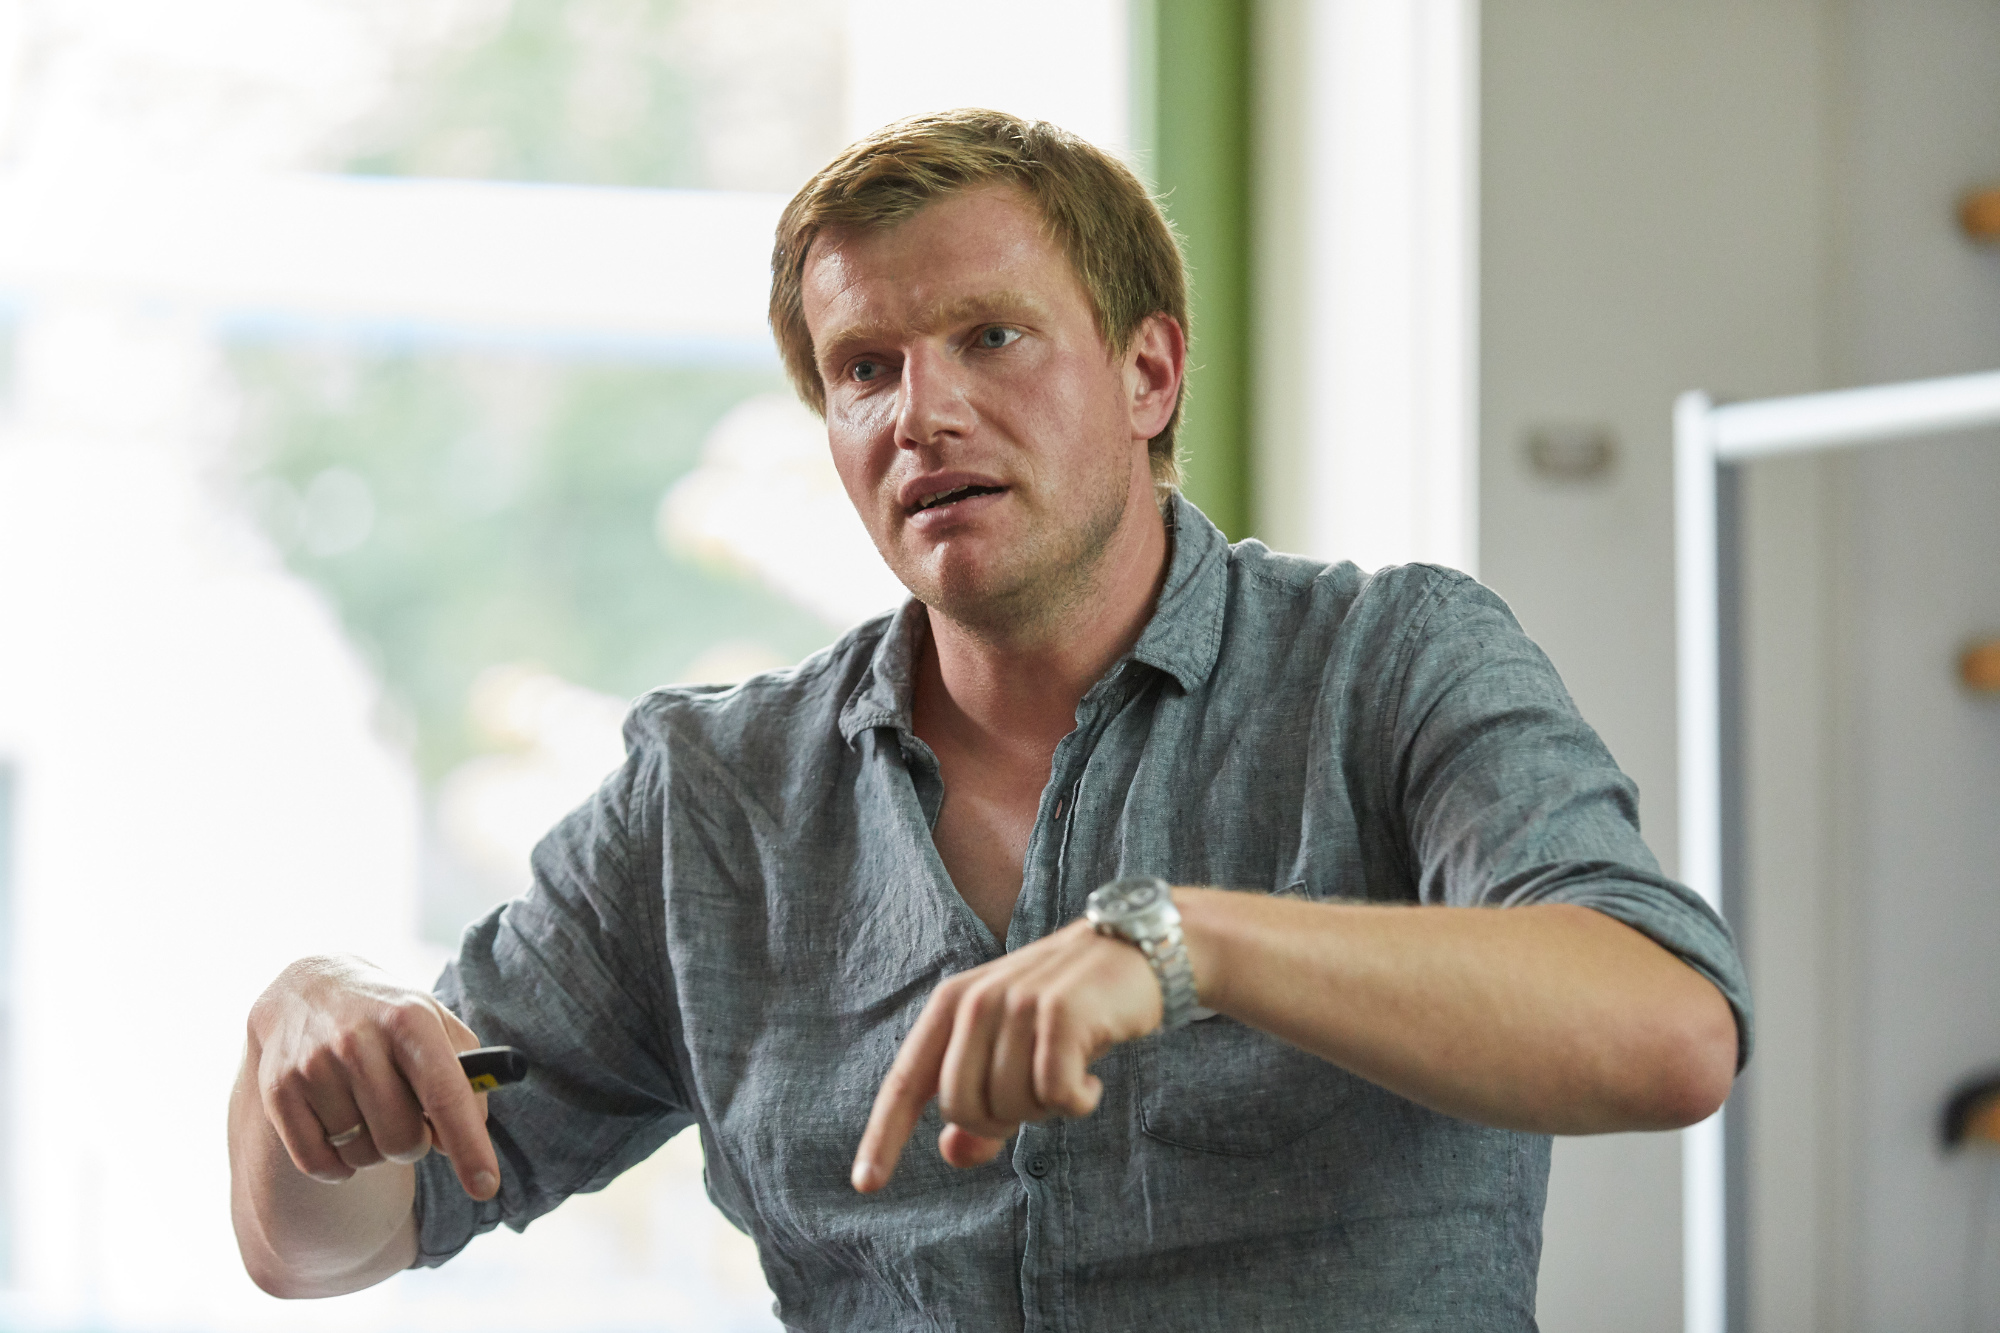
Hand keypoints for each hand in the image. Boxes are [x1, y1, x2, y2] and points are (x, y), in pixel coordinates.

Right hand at [247, 956, 498, 1200]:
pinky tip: (342, 1133)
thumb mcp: (438, 1027)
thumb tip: (455, 1142)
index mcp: (409, 1020)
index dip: (469, 1146)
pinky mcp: (279, 1092)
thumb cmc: (390, 1018)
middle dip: (415, 1144)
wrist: (310, 989)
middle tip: (409, 1120)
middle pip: (402, 1139)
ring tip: (370, 1112)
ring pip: (361, 1156)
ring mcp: (313, 1066)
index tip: (486, 1187)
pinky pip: (317, 1163)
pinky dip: (338, 1164)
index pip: (445, 1094)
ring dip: (375, 1150)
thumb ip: (466, 1080)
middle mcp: (358, 1041)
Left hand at [851, 918, 1161, 1191]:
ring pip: (1013, 1106)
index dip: (885, 1135)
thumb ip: (982, 1104)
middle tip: (1037, 1095)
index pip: (907, 1080)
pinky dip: (1078, 1102)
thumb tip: (952, 1154)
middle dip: (1000, 1122)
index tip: (867, 1183)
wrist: (1136, 951)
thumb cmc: (1070, 1007)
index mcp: (952, 1004)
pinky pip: (1056, 1095)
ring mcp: (1018, 1004)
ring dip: (1047, 1108)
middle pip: (962, 1108)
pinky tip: (1092, 1080)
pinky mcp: (1062, 1014)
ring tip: (1069, 1071)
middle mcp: (977, 1000)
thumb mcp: (1015, 1052)